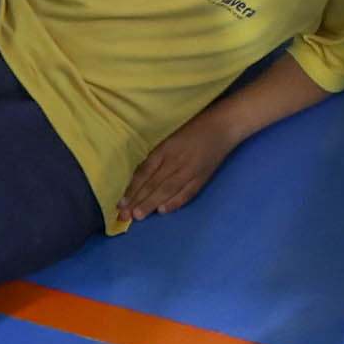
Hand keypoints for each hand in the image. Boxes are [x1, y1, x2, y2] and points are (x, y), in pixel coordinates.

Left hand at [116, 115, 234, 222]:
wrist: (222, 127)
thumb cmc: (193, 131)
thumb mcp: (170, 140)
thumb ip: (157, 159)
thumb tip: (140, 180)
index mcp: (165, 149)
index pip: (144, 173)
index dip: (132, 189)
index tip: (121, 203)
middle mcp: (175, 160)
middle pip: (153, 183)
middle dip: (138, 200)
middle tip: (125, 215)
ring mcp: (189, 170)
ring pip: (167, 190)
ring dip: (152, 203)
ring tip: (139, 216)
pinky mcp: (202, 177)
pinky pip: (186, 193)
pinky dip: (174, 202)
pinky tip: (163, 210)